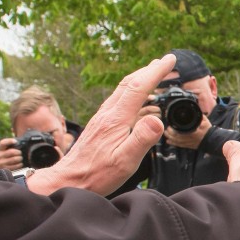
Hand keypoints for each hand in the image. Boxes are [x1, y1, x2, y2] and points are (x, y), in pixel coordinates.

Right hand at [0, 138, 22, 171]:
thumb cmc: (3, 157)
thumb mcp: (3, 151)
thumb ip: (9, 146)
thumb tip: (20, 142)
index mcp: (0, 149)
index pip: (3, 143)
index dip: (9, 141)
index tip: (15, 141)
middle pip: (12, 152)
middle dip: (19, 152)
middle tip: (20, 153)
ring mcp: (2, 163)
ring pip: (15, 159)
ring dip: (20, 158)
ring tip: (20, 158)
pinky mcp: (5, 169)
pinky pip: (16, 166)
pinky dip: (20, 164)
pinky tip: (20, 163)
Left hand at [26, 56, 171, 196]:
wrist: (69, 180)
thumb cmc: (97, 174)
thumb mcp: (125, 161)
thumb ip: (142, 139)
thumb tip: (158, 119)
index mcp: (116, 119)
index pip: (139, 87)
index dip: (156, 72)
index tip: (171, 60)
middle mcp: (107, 113)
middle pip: (130, 83)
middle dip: (150, 70)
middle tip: (166, 61)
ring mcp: (102, 118)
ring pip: (122, 90)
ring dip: (140, 78)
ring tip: (152, 73)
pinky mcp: (99, 125)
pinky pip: (118, 100)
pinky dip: (131, 92)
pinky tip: (135, 99)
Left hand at [164, 114, 210, 149]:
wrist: (212, 140)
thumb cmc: (208, 130)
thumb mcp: (204, 120)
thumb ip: (198, 114)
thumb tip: (193, 108)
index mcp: (192, 132)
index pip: (180, 131)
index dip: (173, 129)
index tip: (170, 125)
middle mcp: (189, 138)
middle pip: (176, 137)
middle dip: (170, 133)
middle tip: (167, 128)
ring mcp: (189, 143)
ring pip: (177, 142)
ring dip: (170, 138)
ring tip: (166, 134)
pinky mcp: (188, 146)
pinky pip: (179, 145)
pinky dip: (173, 143)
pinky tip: (169, 141)